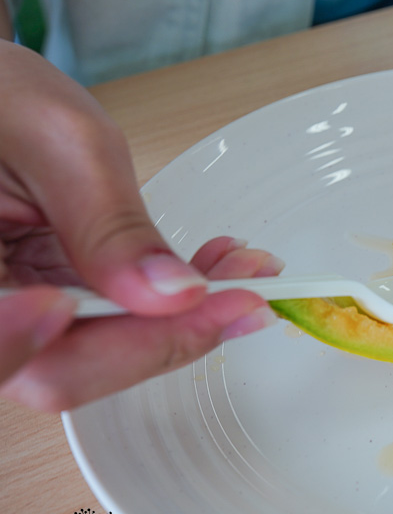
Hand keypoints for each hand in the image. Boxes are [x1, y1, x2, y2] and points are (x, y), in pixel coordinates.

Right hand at [0, 40, 279, 410]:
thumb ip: (110, 226)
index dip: (109, 351)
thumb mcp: (61, 144)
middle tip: (247, 294)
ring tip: (241, 274)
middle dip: (170, 334)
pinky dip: (165, 306)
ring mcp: (10, 316)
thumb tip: (173, 293)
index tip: (180, 303)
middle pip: (66, 369)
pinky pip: (105, 327)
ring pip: (97, 355)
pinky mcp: (41, 307)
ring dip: (179, 322)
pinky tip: (211, 272)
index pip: (25, 357)